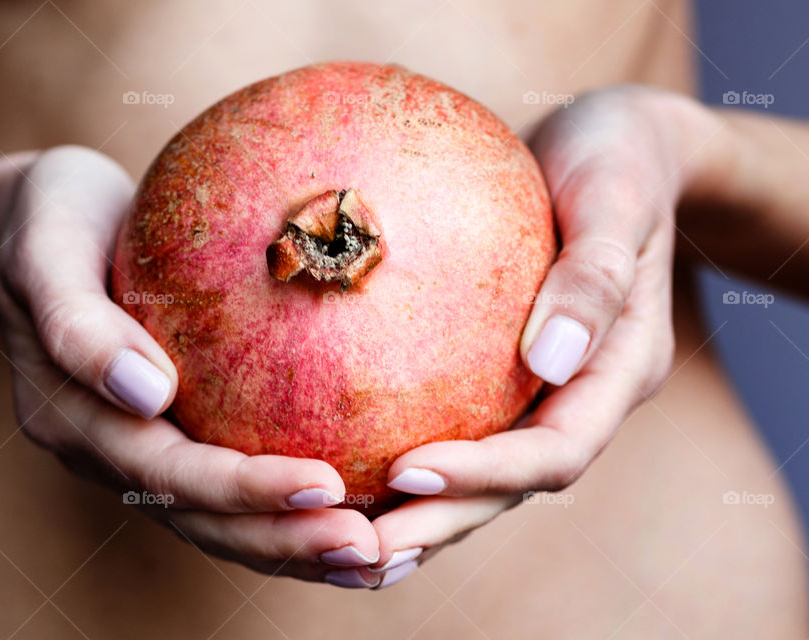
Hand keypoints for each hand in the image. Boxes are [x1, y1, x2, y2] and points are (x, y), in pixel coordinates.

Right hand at [0, 146, 378, 582]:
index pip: (168, 473)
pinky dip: (288, 508)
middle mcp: (108, 451)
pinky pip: (232, 483)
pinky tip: (356, 508)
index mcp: (74, 419)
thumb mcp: (46, 248)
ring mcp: (140, 450)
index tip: (325, 485)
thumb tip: (151, 394)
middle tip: (369, 548)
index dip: (244, 489)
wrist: (45, 221)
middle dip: (285, 539)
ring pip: (220, 520)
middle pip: (202, 518)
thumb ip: (78, 325)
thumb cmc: (52, 220)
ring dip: (295, 544)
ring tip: (377, 556)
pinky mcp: (173, 433)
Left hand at [365, 87, 717, 584]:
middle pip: (513, 486)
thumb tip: (550, 361)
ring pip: (485, 473)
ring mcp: (546, 389)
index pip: (556, 450)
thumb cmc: (618, 159)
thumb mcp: (615, 198)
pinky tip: (351, 462)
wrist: (617, 145)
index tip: (406, 471)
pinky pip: (459, 421)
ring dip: (423, 511)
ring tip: (348, 540)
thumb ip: (593, 277)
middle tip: (363, 551)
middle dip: (442, 521)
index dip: (486, 473)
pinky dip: (413, 453)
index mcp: (619, 370)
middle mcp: (582, 395)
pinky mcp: (507, 371)